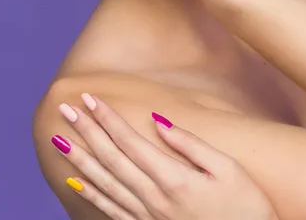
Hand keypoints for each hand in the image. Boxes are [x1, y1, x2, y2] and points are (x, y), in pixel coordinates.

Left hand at [53, 94, 278, 219]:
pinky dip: (90, 193)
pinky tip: (76, 180)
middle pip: (111, 158)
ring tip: (59, 140)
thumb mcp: (227, 169)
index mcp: (173, 178)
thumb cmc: (246, 208)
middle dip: (86, 131)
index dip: (108, 118)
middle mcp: (153, 198)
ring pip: (105, 183)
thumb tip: (159, 121)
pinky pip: (111, 210)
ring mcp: (147, 217)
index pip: (130, 141)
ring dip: (80, 159)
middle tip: (66, 109)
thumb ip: (190, 144)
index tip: (90, 98)